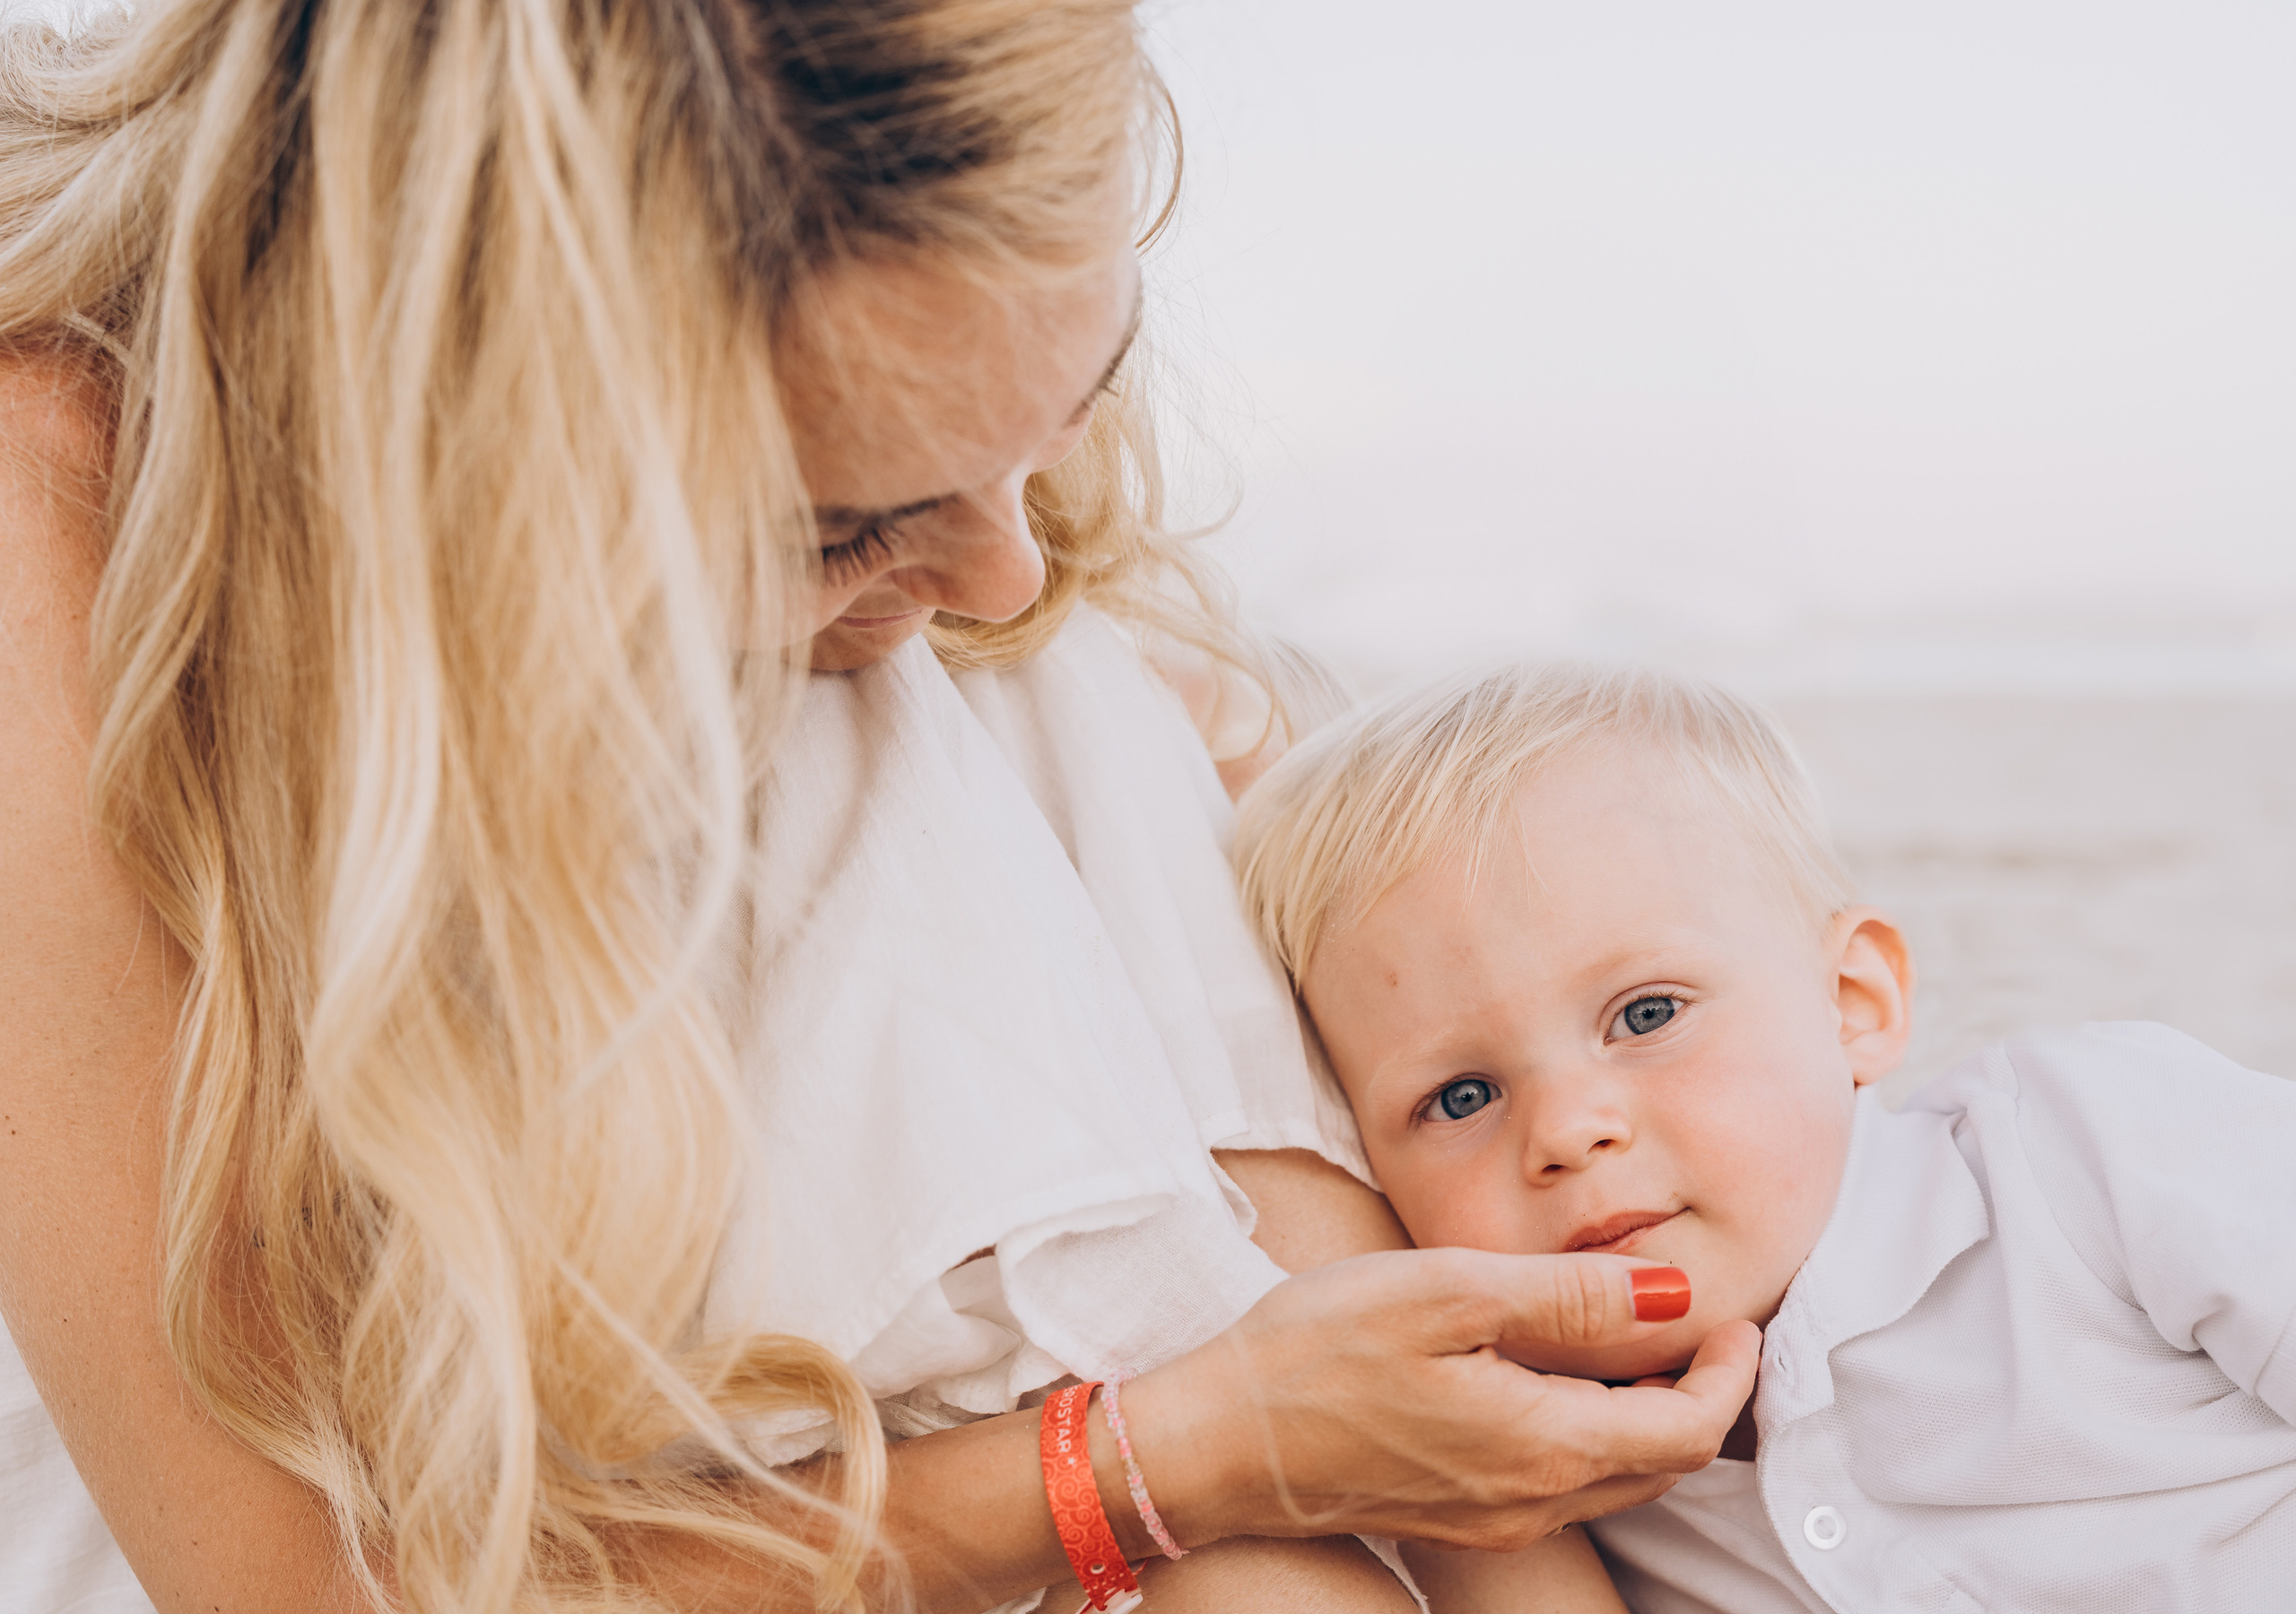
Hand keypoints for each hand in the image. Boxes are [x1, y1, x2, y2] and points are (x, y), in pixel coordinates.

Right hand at [1119, 1247, 1759, 1552]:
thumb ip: (1570, 1297)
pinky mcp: (1457, 1514)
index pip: (1688, 1429)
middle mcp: (1532, 1502)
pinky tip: (1550, 1374)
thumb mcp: (1446, 1293)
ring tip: (1628, 1336)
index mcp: (1542, 1447)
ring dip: (1646, 1414)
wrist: (1211, 1443)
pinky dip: (1589, 1430)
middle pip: (1664, 1463)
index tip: (1730, 1312)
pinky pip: (1560, 1483)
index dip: (1727, 1371)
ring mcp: (1493, 1518)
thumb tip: (1675, 1291)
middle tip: (1695, 1321)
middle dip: (1700, 1393)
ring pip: (1615, 1477)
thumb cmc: (1315, 1354)